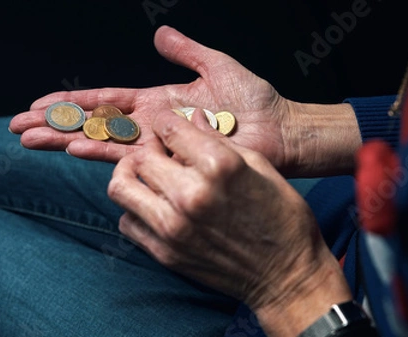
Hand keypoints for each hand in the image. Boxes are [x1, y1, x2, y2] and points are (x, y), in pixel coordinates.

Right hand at [9, 25, 294, 168]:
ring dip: (65, 139)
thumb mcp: (216, 66)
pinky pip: (129, 156)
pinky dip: (100, 152)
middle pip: (93, 124)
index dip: (71, 101)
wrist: (281, 130)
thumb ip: (186, 52)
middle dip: (55, 123)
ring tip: (30, 139)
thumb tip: (159, 33)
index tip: (38, 103)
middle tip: (17, 126)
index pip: (104, 100)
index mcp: (156, 101)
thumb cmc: (255, 100)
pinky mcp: (171, 159)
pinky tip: (74, 148)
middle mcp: (151, 125)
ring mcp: (158, 144)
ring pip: (102, 141)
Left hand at [107, 110, 351, 335]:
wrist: (287, 275)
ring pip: (121, 188)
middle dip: (149, 149)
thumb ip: (220, 141)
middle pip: (140, 157)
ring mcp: (173, 227)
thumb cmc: (283, 217)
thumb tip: (193, 118)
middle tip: (160, 152)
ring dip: (130, 176)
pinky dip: (134, 209)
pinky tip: (153, 206)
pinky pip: (127, 221)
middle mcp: (191, 195)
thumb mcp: (261, 167)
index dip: (165, 121)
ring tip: (146, 176)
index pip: (169, 129)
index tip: (167, 127)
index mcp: (219, 167)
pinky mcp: (165, 253)